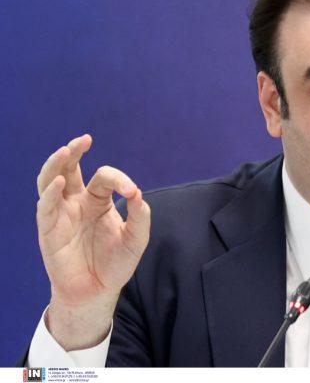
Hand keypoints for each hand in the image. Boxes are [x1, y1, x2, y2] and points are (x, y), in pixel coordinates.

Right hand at [36, 134, 150, 349]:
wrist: (98, 292)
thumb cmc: (115, 264)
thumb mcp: (136, 240)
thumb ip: (140, 216)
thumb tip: (137, 193)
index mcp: (98, 200)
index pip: (105, 178)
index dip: (120, 179)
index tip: (132, 192)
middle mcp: (77, 203)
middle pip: (70, 169)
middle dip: (74, 152)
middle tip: (84, 140)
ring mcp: (61, 215)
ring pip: (51, 181)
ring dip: (56, 165)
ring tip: (66, 150)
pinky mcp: (49, 231)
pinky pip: (46, 208)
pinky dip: (50, 193)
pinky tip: (58, 182)